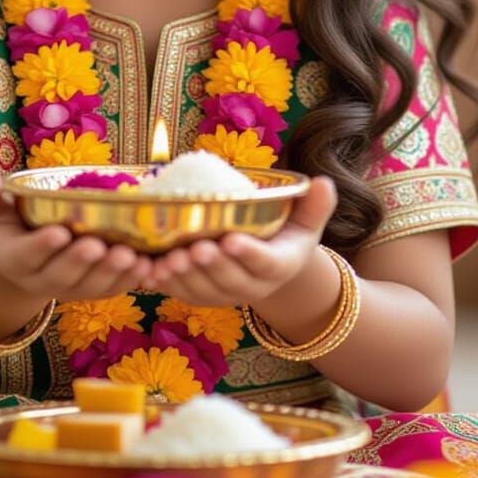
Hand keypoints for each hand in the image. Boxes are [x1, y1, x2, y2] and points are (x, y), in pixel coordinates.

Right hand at [0, 168, 153, 301]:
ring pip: (91, 286)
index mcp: (15, 260)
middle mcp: (42, 280)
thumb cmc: (7, 227)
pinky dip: (131, 280)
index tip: (59, 231)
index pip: (27, 255)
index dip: (42, 246)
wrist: (21, 262)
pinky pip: (112, 289)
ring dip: (113, 273)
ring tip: (131, 256)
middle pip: (63, 275)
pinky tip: (149, 266)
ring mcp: (70, 288)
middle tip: (99, 246)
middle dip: (82, 261)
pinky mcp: (93, 290)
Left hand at [143, 175, 337, 306]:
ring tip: (170, 259)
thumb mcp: (306, 221)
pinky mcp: (202, 295)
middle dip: (211, 265)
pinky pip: (184, 294)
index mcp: (280, 266)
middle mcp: (253, 287)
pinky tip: (152, 271)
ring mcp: (226, 294)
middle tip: (195, 248)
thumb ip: (316, 205)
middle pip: (231, 280)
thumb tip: (325, 182)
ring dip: (186, 277)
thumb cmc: (286, 234)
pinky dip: (168, 285)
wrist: (269, 263)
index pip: (265, 264)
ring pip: (205, 291)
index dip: (248, 254)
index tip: (232, 239)